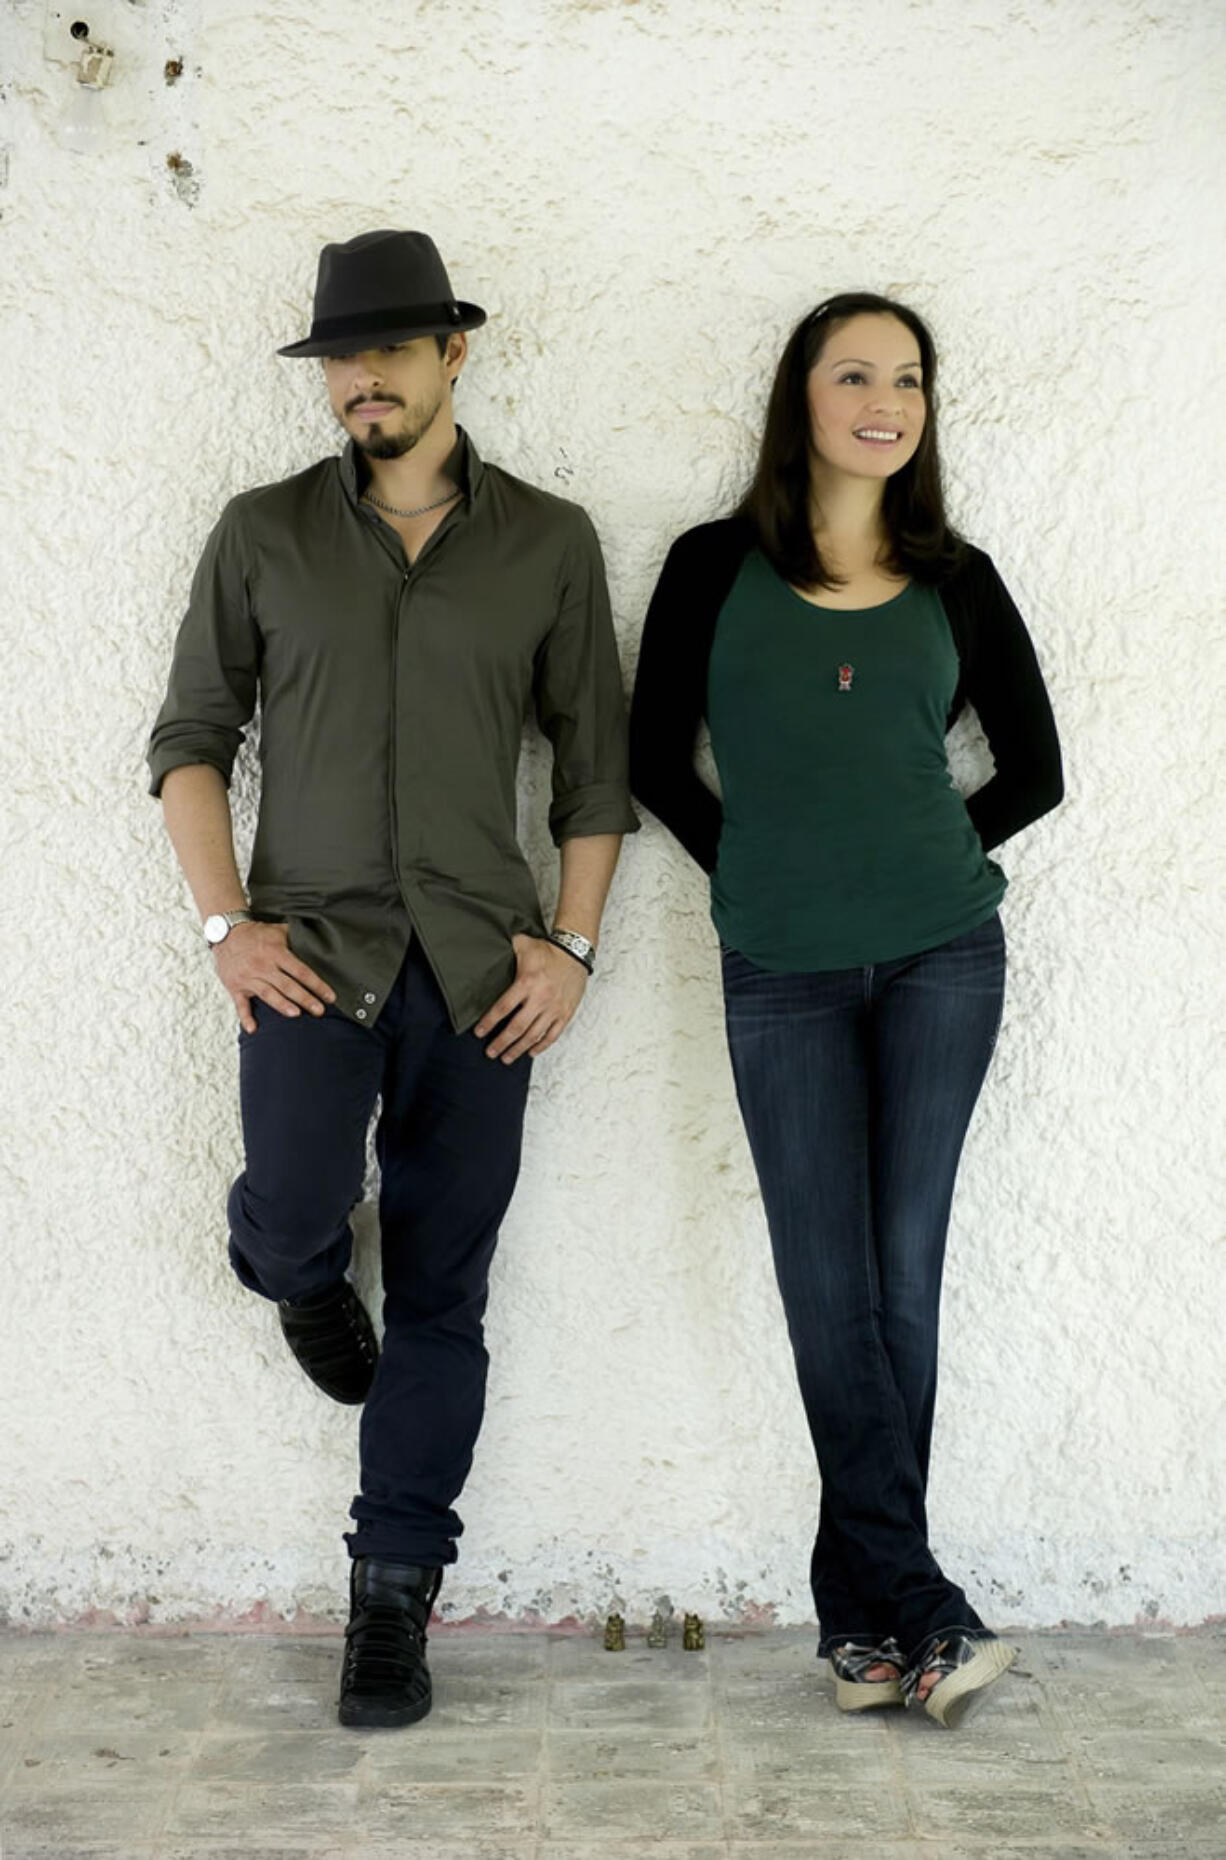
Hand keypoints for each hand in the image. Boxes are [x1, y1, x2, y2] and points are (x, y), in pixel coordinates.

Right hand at [212, 920, 335, 1032]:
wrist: (224, 933)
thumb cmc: (256, 934)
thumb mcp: (278, 930)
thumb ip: (296, 938)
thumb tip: (319, 942)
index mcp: (276, 952)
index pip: (301, 971)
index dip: (317, 985)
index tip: (330, 997)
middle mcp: (263, 965)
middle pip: (287, 985)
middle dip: (305, 998)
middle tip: (320, 1011)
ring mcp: (248, 977)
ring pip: (268, 994)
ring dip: (282, 1005)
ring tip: (296, 1014)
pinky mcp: (235, 986)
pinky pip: (240, 1004)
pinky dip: (246, 1018)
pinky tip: (253, 1029)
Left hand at [473, 934, 587, 1062]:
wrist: (575, 953)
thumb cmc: (548, 950)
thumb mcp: (523, 944)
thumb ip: (505, 948)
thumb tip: (486, 948)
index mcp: (527, 983)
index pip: (503, 1008)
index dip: (489, 1022)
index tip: (479, 1032)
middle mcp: (540, 999)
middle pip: (517, 1027)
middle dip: (501, 1042)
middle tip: (490, 1052)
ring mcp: (554, 1008)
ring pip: (534, 1035)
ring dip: (518, 1049)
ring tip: (506, 1058)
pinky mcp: (565, 1013)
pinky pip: (552, 1035)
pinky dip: (541, 1046)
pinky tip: (530, 1052)